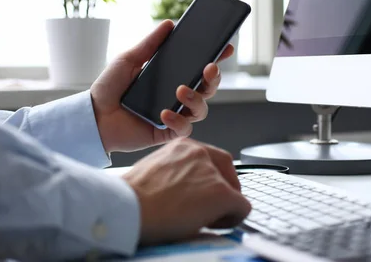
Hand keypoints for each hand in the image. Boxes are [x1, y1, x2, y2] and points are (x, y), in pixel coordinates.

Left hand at [91, 20, 233, 152]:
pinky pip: (184, 129)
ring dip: (196, 99)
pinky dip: (178, 120)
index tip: (225, 47)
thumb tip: (170, 24)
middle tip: (208, 68)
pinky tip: (165, 113)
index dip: (215, 58)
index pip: (198, 67)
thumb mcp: (128, 60)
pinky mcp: (166, 132)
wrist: (92, 116)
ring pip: (201, 109)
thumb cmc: (109, 88)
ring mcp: (173, 114)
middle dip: (214, 78)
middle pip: (207, 88)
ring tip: (180, 91)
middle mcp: (175, 96)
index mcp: (170, 77)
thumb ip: (149, 44)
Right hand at [123, 138, 250, 244]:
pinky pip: (242, 208)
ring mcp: (212, 173)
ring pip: (234, 192)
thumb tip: (185, 189)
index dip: (212, 179)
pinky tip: (210, 225)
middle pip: (228, 171)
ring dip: (222, 207)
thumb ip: (175, 172)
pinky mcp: (221, 194)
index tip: (203, 194)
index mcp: (183, 146)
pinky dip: (231, 219)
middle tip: (210, 208)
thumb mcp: (155, 171)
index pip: (212, 158)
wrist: (128, 208)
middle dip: (224, 190)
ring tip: (201, 220)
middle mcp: (200, 153)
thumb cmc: (133, 197)